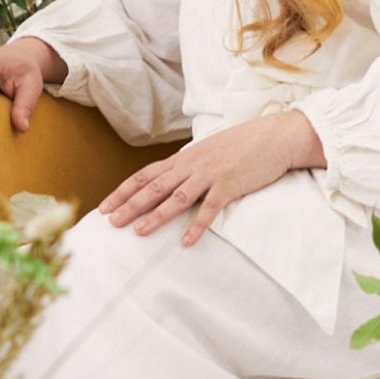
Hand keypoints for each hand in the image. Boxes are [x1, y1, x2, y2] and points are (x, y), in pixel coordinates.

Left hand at [97, 110, 324, 246]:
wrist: (275, 136)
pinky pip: (210, 208)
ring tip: (139, 232)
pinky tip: (186, 242)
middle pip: (154, 186)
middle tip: (110, 222)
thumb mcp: (209, 152)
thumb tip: (172, 179)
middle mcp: (192, 165)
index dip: (123, 190)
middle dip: (130, 205)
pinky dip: (197, 226)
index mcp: (185, 158)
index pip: (145, 174)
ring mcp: (210, 174)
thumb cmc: (243, 145)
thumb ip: (190, 166)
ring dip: (156, 215)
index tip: (104, 206)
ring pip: (176, 197)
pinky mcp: (230, 185)